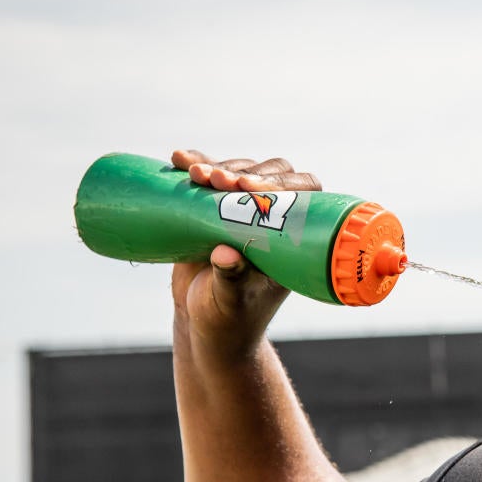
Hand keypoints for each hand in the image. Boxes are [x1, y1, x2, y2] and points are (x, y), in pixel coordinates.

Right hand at [169, 150, 323, 355]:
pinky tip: (177, 159)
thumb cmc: (228, 319)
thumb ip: (231, 280)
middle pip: (273, 174)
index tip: (248, 190)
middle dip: (244, 173)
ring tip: (194, 174)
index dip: (282, 186)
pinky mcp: (213, 207)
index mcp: (292, 237)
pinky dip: (195, 164)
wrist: (203, 322)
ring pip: (242, 170)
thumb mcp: (230, 302)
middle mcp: (273, 217)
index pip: (303, 196)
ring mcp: (243, 209)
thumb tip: (226, 254)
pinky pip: (210, 178)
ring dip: (219, 166)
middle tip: (217, 180)